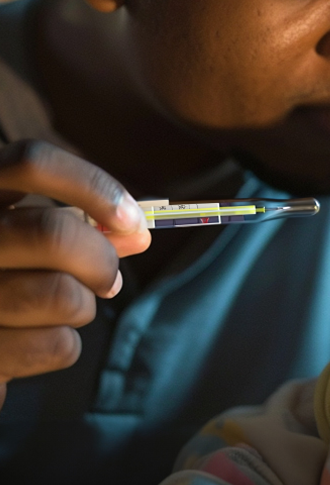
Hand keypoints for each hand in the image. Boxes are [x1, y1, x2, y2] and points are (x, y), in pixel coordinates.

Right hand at [0, 140, 150, 407]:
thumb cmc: (6, 274)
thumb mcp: (29, 236)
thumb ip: (81, 227)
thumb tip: (138, 235)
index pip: (32, 163)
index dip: (92, 185)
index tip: (130, 217)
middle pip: (52, 233)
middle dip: (100, 259)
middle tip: (109, 278)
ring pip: (59, 295)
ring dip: (84, 305)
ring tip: (68, 308)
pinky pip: (53, 346)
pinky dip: (64, 344)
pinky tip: (41, 337)